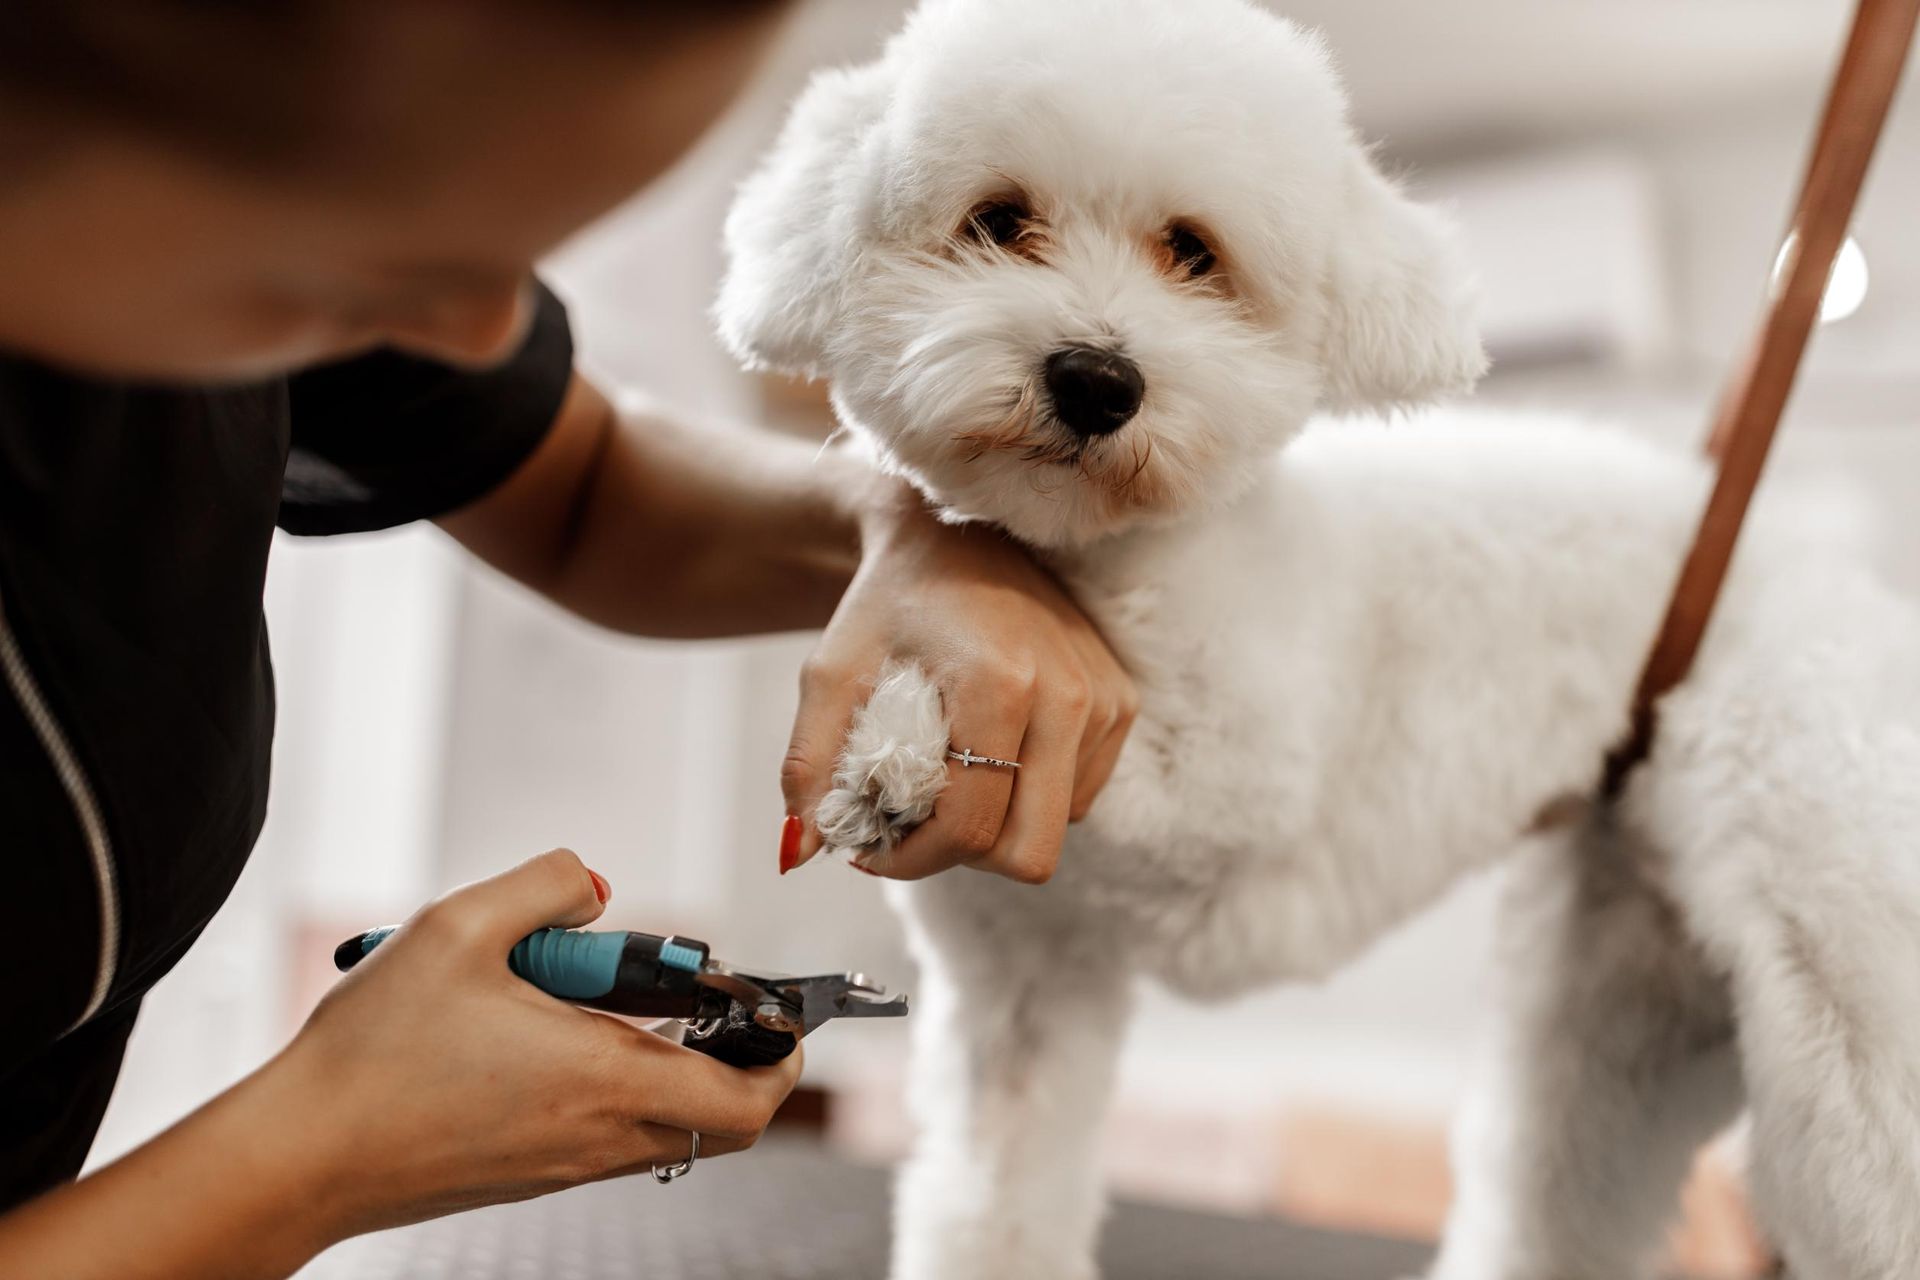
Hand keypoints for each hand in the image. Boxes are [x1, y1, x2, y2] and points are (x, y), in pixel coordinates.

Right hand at [254, 849, 800, 1239]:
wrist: (296, 1158)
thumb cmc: (374, 1051)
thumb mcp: (459, 926)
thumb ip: (547, 884)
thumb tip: (596, 889)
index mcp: (606, 1081)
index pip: (747, 1100)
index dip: (784, 1057)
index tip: (778, 1011)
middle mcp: (599, 1138)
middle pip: (721, 1122)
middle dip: (734, 1058)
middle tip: (700, 998)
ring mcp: (564, 1166)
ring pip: (665, 1129)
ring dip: (668, 1066)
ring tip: (608, 1001)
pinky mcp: (527, 1175)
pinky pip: (610, 1137)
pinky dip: (616, 1086)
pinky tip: (550, 1032)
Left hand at [783, 493, 1137, 882]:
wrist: (951, 533)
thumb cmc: (884, 604)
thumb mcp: (829, 674)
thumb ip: (807, 766)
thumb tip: (798, 853)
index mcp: (999, 686)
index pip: (970, 829)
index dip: (911, 860)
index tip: (869, 846)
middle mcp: (1067, 695)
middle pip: (1028, 852)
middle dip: (960, 854)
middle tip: (911, 823)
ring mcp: (1104, 699)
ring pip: (1055, 829)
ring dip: (997, 824)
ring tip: (948, 776)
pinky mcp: (1121, 701)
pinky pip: (1078, 796)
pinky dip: (1031, 795)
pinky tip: (992, 752)